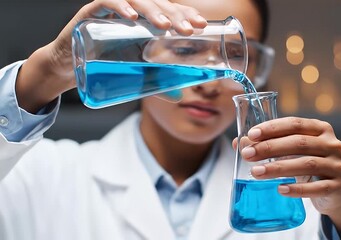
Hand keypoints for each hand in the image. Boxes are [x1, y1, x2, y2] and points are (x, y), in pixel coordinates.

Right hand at [16, 0, 206, 112]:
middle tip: (188, 29)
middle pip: (156, 4)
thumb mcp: (135, 74)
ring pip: (136, 0)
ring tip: (164, 26)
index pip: (168, 11)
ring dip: (152, 11)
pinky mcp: (91, 13)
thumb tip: (180, 97)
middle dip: (174, 15)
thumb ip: (156, 82)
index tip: (201, 24)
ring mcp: (112, 11)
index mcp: (143, 22)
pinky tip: (131, 17)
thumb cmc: (104, 64)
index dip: (185, 14)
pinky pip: (106, 2)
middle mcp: (130, 12)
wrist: (70, 67)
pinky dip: (119, 6)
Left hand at [238, 117, 340, 238]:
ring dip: (278, 168)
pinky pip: (316, 188)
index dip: (272, 128)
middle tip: (248, 155)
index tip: (252, 134)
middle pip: (298, 143)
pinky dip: (297, 189)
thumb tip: (240, 142)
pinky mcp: (337, 186)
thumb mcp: (292, 152)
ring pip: (306, 164)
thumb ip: (270, 144)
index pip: (294, 123)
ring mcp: (337, 165)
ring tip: (256, 173)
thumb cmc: (309, 164)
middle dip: (269, 148)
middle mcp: (332, 144)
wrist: (338, 190)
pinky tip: (280, 189)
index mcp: (320, 129)